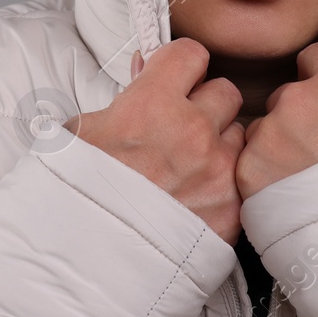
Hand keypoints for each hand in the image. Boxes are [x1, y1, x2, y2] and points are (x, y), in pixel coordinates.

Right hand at [64, 38, 246, 243]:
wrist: (85, 263)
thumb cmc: (75, 196)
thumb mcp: (81, 132)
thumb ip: (123, 97)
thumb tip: (147, 70)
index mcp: (152, 105)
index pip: (192, 54)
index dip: (182, 65)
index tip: (175, 77)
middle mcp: (192, 132)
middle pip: (225, 91)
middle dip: (206, 104)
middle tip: (183, 126)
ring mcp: (217, 172)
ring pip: (239, 135)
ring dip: (220, 144)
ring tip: (189, 168)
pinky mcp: (231, 209)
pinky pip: (242, 180)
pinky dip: (225, 184)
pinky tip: (198, 197)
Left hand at [235, 43, 317, 200]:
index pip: (315, 56)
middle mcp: (299, 97)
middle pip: (287, 96)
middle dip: (301, 118)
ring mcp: (272, 134)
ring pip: (265, 131)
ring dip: (280, 148)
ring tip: (308, 180)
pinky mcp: (251, 169)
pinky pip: (251, 164)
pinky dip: (266, 179)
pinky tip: (293, 196)